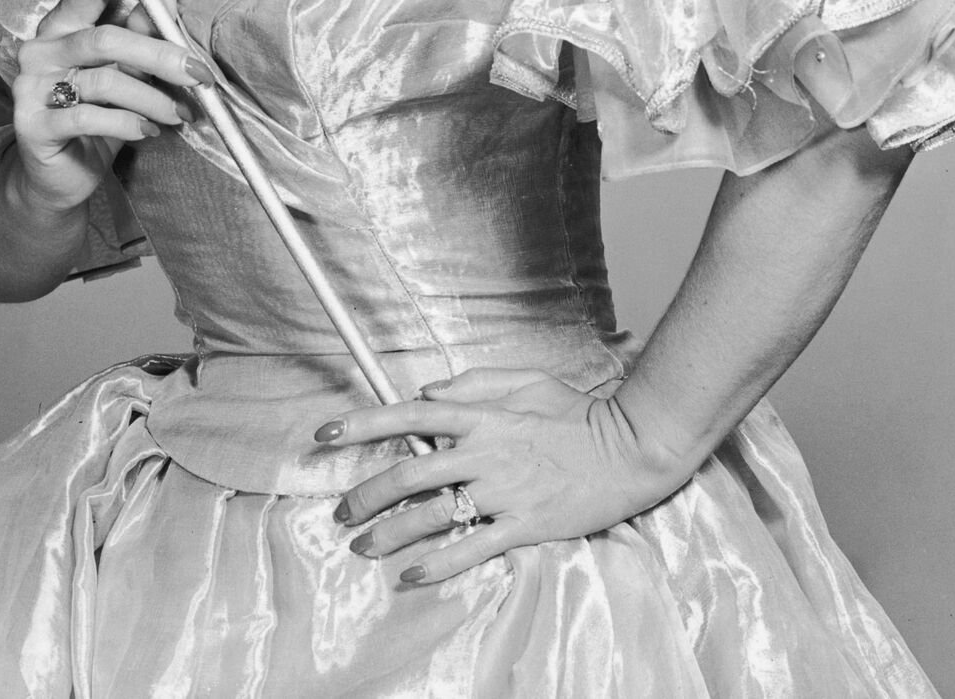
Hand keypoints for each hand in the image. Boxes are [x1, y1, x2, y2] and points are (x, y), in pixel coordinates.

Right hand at [10, 0, 210, 217]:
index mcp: (63, 25)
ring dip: (153, 98)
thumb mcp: (126, 72)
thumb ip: (141, 36)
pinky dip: (127, 124)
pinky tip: (149, 132)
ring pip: (103, 81)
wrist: (59, 174)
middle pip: (105, 38)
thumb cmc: (96, 114)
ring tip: (181, 113)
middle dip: (160, 54)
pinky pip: (88, 118)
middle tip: (199, 74)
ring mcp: (31, 86)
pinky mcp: (32, 125)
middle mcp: (42, 48)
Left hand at [318, 366, 692, 584]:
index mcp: (481, 415)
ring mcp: (503, 492)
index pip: (408, 415)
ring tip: (363, 547)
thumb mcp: (526, 380)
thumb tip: (427, 392)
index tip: (327, 434)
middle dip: (366, 494)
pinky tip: (413, 574)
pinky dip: (439, 564)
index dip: (363, 424)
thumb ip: (474, 382)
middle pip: (409, 472)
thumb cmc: (577, 412)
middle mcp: (484, 452)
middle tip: (340, 511)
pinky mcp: (524, 526)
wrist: (627, 450)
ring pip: (433, 514)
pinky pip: (472, 548)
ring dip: (391, 533)